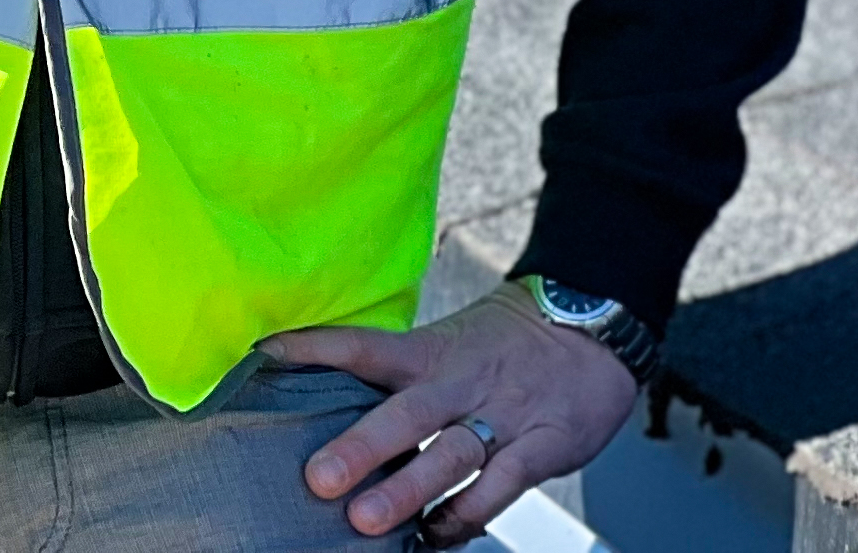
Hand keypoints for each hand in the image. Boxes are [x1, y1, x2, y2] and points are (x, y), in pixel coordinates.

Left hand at [266, 284, 637, 540]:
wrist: (591, 326)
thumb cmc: (505, 344)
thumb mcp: (448, 343)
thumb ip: (400, 374)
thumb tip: (333, 399)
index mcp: (429, 353)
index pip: (364, 344)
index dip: (315, 348)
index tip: (266, 355)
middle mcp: (459, 383)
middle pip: (405, 413)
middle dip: (360, 447)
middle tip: (318, 478)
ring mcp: (501, 416)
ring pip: (450, 454)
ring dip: (409, 490)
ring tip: (369, 520)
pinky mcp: (541, 447)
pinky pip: (501, 486)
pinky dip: (468, 514)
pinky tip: (436, 534)